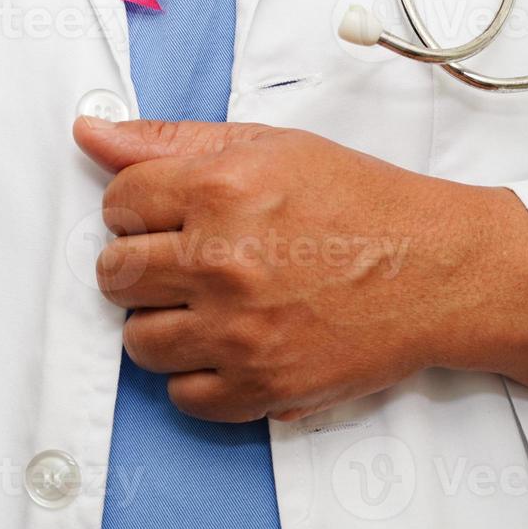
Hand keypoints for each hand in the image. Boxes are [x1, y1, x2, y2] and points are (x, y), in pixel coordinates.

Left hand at [73, 117, 527, 422]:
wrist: (437, 269)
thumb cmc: (358, 202)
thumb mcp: (268, 146)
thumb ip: (169, 141)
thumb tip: (90, 133)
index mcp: (220, 189)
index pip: (117, 203)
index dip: (138, 206)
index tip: (166, 214)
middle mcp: (222, 262)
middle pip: (115, 274)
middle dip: (141, 264)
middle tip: (187, 259)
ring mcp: (240, 332)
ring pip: (139, 340)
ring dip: (164, 321)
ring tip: (209, 302)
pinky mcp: (263, 386)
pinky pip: (182, 395)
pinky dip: (198, 374)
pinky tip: (230, 343)